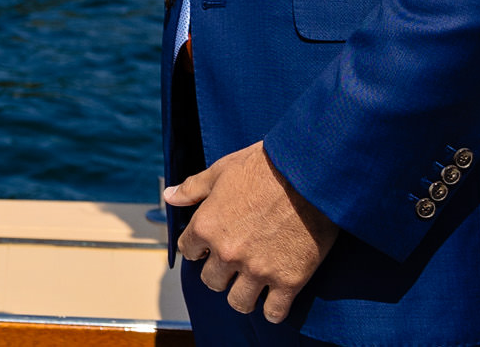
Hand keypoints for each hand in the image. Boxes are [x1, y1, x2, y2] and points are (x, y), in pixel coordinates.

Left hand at [167, 142, 337, 322]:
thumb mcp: (222, 170)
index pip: (189, 251)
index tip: (211, 246)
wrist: (310, 173)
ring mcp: (258, 270)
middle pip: (212, 281)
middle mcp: (228, 253)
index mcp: (207, 226)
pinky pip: (274, 312)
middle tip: (235, 263)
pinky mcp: (289, 280)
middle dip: (220, 273)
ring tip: (253, 283)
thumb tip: (169, 196)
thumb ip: (193, 188)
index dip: (200, 248)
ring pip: (239, 302)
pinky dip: (273, 309)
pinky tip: (276, 298)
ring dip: (243, 294)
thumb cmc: (265, 166)